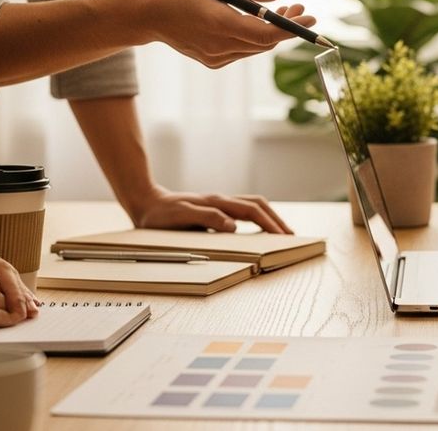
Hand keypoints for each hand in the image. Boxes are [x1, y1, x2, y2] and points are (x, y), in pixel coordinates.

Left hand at [132, 187, 293, 233]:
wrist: (145, 203)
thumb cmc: (159, 214)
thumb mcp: (179, 217)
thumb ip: (206, 218)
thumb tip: (233, 225)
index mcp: (216, 203)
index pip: (252, 211)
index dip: (270, 223)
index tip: (284, 236)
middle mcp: (221, 201)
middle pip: (259, 205)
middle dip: (277, 219)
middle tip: (292, 236)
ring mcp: (219, 204)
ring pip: (253, 206)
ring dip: (270, 217)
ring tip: (282, 232)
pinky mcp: (215, 210)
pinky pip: (244, 211)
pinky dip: (259, 218)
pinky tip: (260, 230)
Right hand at [137, 0, 316, 68]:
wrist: (146, 14)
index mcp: (219, 23)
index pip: (265, 33)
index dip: (291, 28)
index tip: (309, 17)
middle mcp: (219, 45)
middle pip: (265, 42)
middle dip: (287, 26)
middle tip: (300, 8)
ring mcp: (215, 57)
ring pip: (256, 48)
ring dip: (273, 32)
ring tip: (285, 12)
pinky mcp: (212, 61)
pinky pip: (243, 51)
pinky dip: (255, 38)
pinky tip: (258, 23)